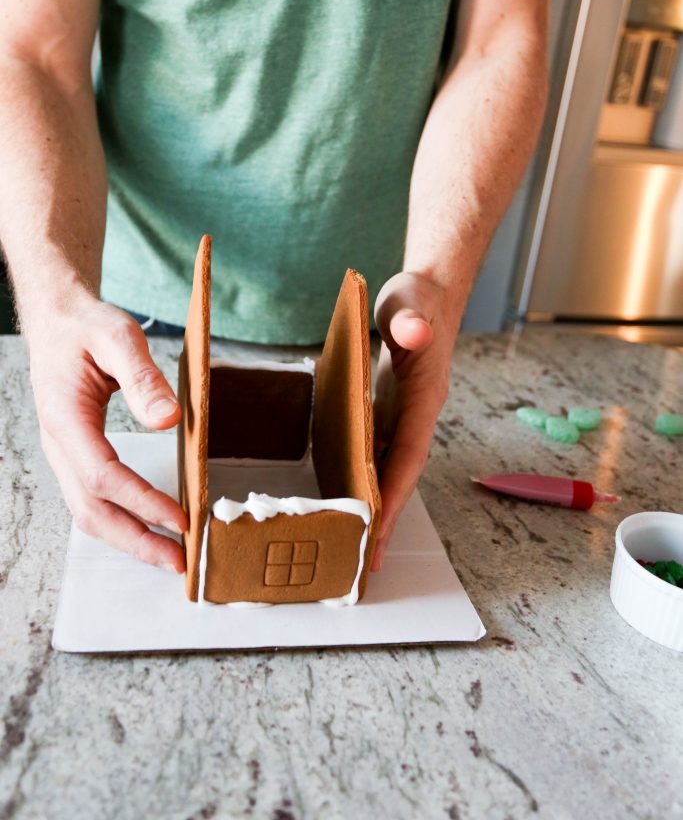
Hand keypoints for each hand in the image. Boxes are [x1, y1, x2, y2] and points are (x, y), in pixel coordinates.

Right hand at [26, 290, 186, 571]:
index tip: (180, 519)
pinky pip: (93, 499)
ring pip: (88, 511)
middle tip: (179, 561)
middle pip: (90, 509)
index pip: (102, 476)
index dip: (141, 501)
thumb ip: (142, 377)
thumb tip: (168, 419)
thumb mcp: (118, 336)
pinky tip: (150, 525)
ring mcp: (63, 453)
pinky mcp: (75, 455)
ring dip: (129, 537)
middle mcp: (58, 444)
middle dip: (135, 540)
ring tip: (169, 554)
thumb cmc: (87, 327)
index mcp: (65, 418)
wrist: (58, 322)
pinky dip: (122, 519)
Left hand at [371, 271, 457, 569]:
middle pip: (402, 475)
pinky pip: (378, 454)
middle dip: (387, 518)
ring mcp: (404, 416)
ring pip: (391, 470)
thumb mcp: (411, 304)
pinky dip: (367, 480)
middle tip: (365, 562)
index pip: (411, 455)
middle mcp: (418, 415)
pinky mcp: (390, 411)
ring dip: (377, 506)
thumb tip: (415, 333)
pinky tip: (348, 498)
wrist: (426, 294)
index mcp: (425, 397)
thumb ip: (411, 321)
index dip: (397, 496)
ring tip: (356, 546)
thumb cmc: (416, 300)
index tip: (380, 531)